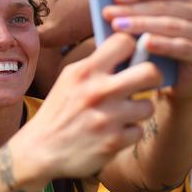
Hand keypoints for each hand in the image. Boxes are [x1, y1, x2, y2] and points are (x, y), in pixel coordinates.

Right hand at [17, 33, 160, 179]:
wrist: (40, 149)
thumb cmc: (58, 112)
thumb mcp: (68, 80)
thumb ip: (95, 66)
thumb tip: (130, 51)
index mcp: (84, 71)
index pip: (125, 42)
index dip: (133, 49)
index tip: (130, 59)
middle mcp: (97, 91)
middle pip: (150, 72)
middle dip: (151, 78)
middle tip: (143, 85)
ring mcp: (107, 117)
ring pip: (147, 106)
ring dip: (136, 112)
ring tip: (119, 115)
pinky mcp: (114, 142)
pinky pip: (138, 131)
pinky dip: (127, 133)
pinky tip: (110, 133)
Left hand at [104, 0, 191, 100]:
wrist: (182, 81)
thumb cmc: (162, 51)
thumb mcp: (152, 29)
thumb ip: (140, 15)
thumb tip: (111, 6)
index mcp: (189, 0)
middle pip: (164, 6)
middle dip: (133, 9)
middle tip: (108, 12)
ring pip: (172, 24)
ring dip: (142, 24)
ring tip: (118, 25)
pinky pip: (183, 47)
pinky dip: (164, 44)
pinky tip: (145, 43)